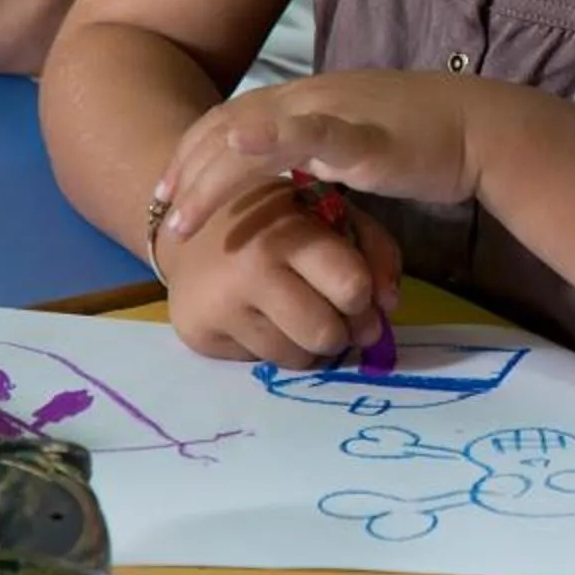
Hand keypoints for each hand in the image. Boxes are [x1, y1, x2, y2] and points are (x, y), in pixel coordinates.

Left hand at [157, 71, 488, 240]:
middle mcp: (310, 96)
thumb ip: (315, 156)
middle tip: (163, 215)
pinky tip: (245, 146)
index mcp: (305, 98)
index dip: (192, 153)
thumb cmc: (423, 143)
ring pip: (254, 135)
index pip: (230, 119)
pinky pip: (312, 131)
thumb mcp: (353, 147)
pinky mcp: (365, 134)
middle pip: (228, 127)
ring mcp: (335, 112)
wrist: (480, 130)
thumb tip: (286, 183)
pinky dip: (274, 137)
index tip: (166, 193)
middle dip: (188, 172)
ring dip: (212, 176)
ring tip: (184, 216)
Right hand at [157, 171, 402, 366]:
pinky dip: (274, 347)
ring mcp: (220, 305)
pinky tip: (262, 319)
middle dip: (341, 331)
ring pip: (297, 358)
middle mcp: (250, 269)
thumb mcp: (331, 212)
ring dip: (309, 344)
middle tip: (334, 315)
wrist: (186, 224)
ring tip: (297, 314)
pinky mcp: (198, 334)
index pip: (351, 287)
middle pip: (326, 335)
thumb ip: (374, 249)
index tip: (356, 293)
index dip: (363, 298)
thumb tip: (388, 306)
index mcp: (288, 231)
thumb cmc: (274, 216)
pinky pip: (262, 363)